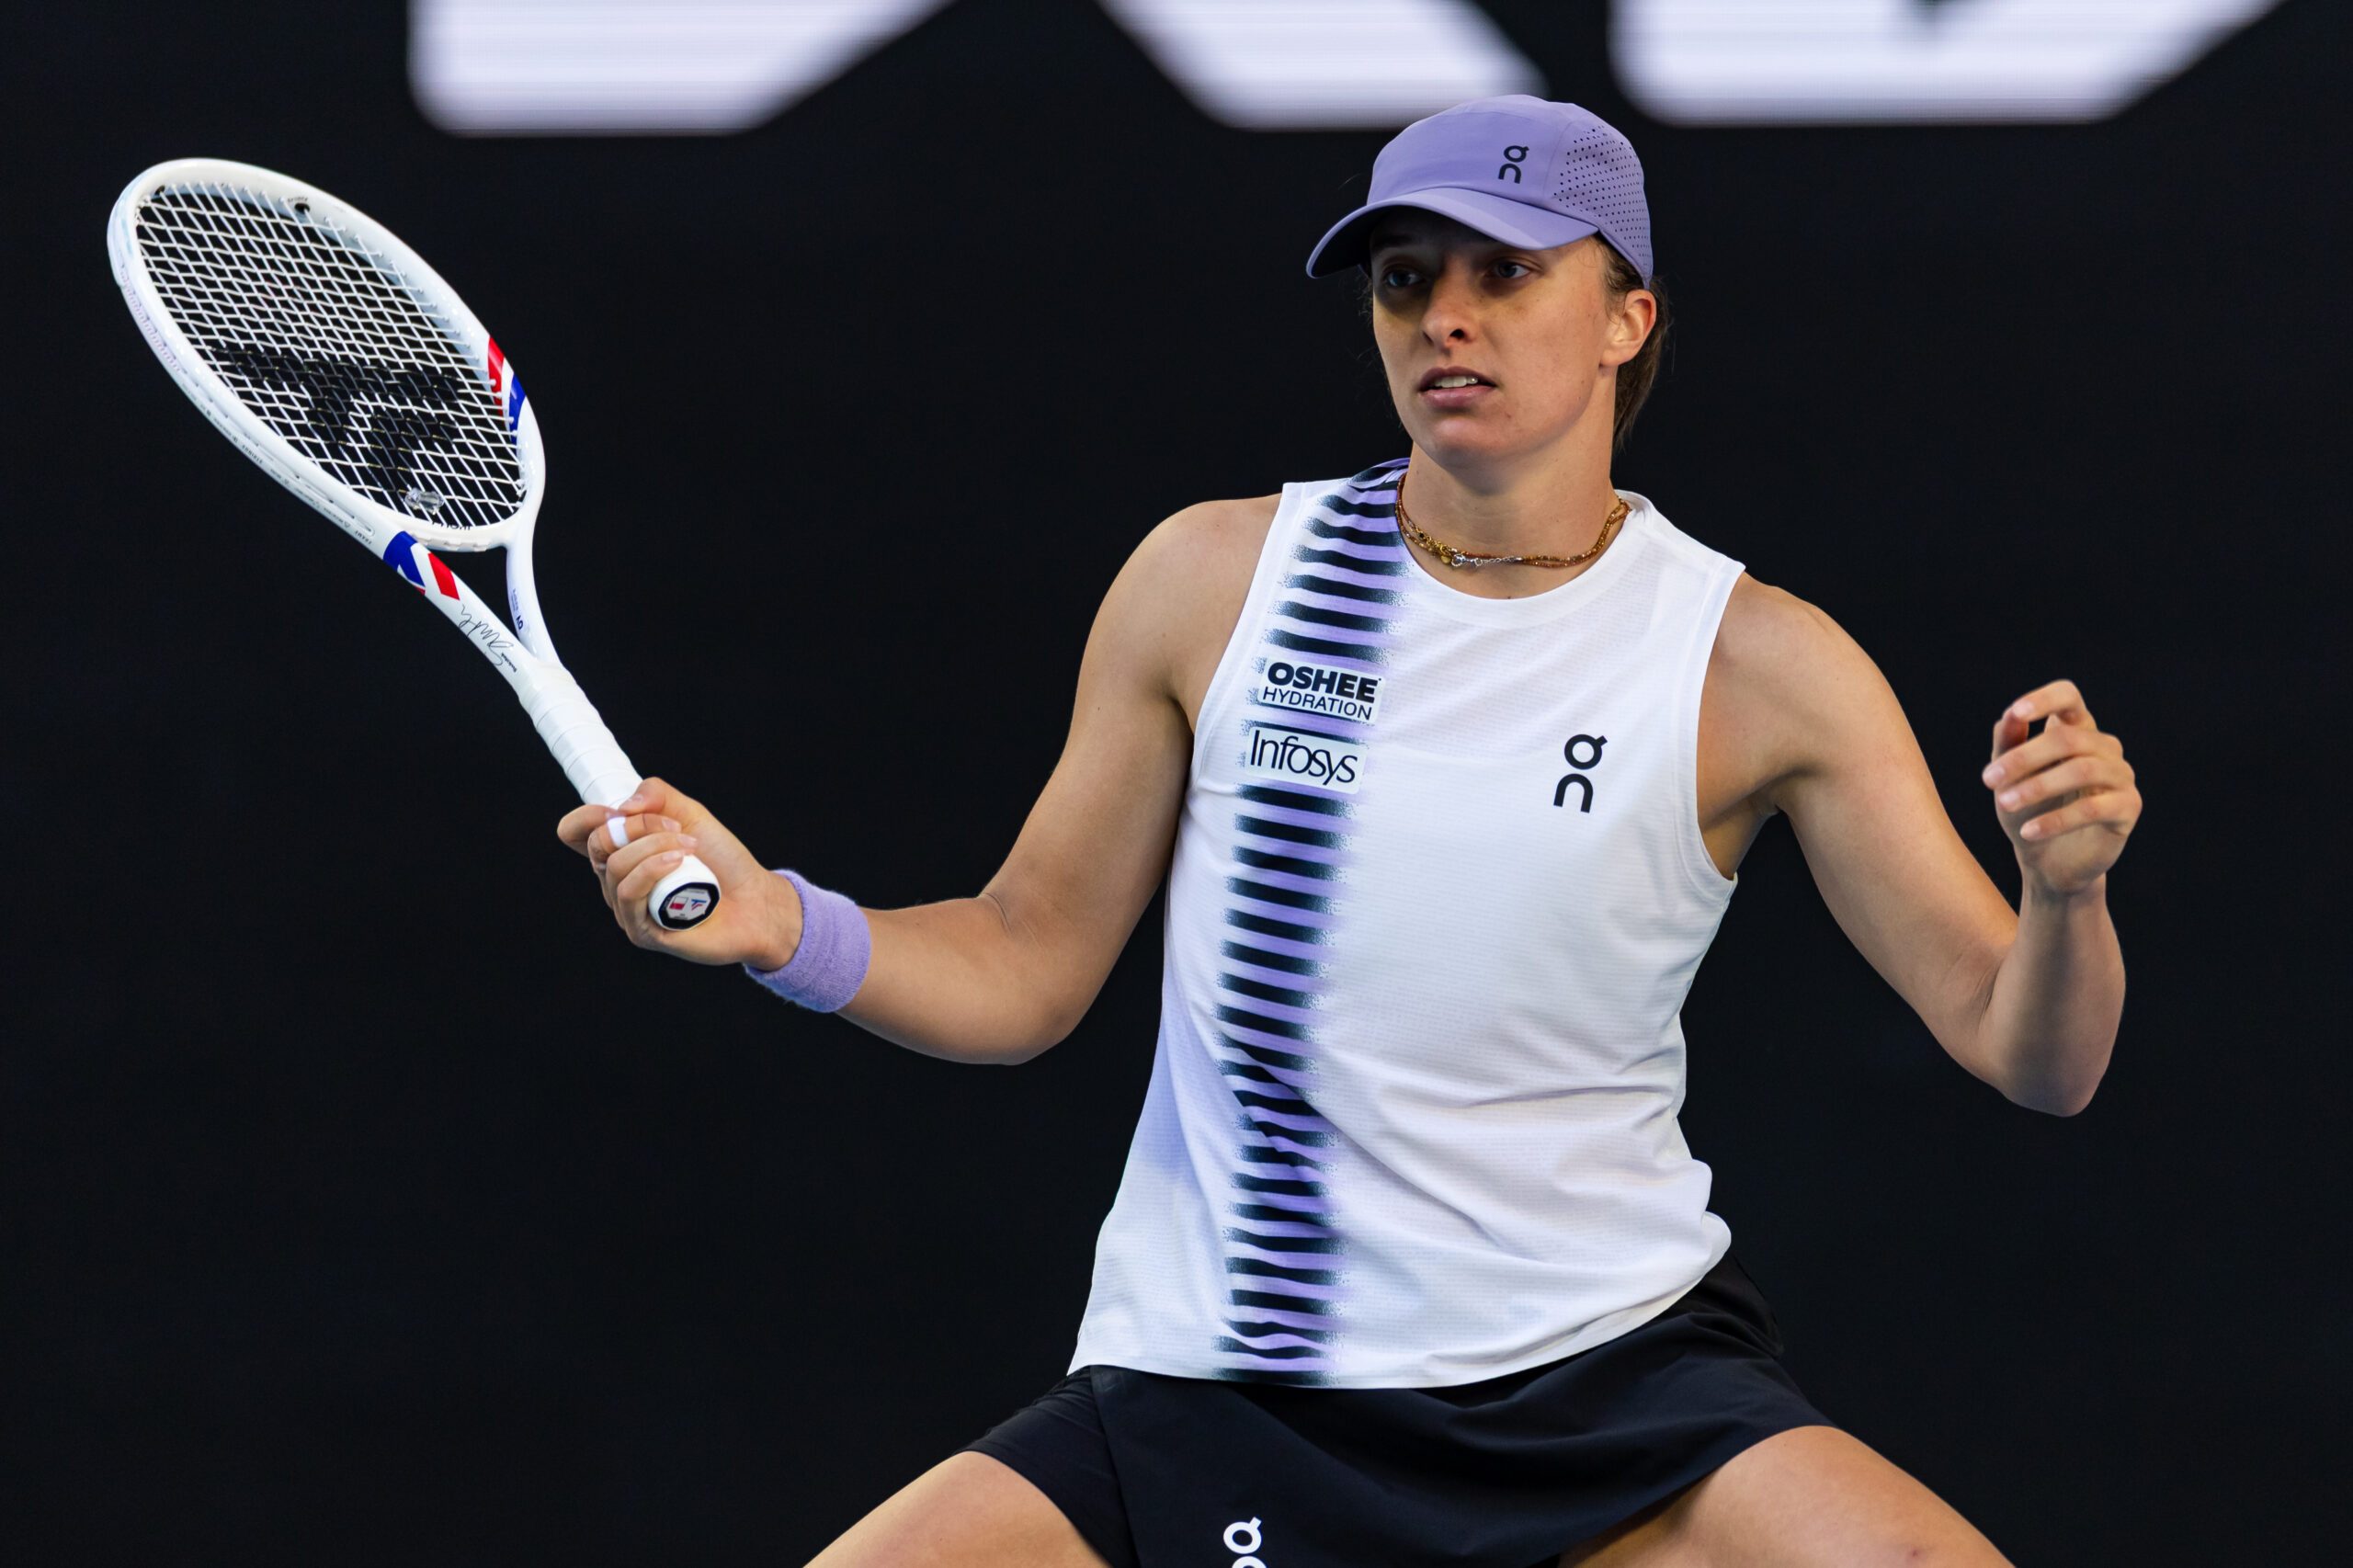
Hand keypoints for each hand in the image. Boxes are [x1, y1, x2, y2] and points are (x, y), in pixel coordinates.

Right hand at [555, 778, 800, 966]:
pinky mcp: (641, 931)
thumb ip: (657, 796)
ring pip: (615, 867)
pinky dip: (652, 870)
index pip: (576, 833)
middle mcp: (618, 881)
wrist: (756, 901)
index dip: (586, 817)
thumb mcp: (690, 814)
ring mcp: (627, 908)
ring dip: (654, 847)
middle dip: (638, 827)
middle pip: (597, 845)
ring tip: (689, 849)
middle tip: (678, 829)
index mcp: (622, 852)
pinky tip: (679, 864)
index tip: (618, 810)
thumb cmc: (723, 861)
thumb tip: (622, 805)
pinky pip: (629, 894)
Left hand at [1982, 680, 2140, 896]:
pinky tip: (2028, 832)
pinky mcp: (2128, 807)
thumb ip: (2008, 745)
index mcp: (2075, 730)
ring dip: (2038, 787)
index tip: (2017, 712)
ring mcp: (2121, 776)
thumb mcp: (2008, 778)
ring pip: (2083, 769)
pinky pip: (2094, 808)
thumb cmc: (2028, 810)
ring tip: (2005, 804)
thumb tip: (2010, 716)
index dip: (2045, 699)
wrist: (2047, 861)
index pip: (2069, 697)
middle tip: (1989, 780)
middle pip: (2069, 738)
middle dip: (2024, 758)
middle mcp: (2103, 748)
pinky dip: (2056, 819)